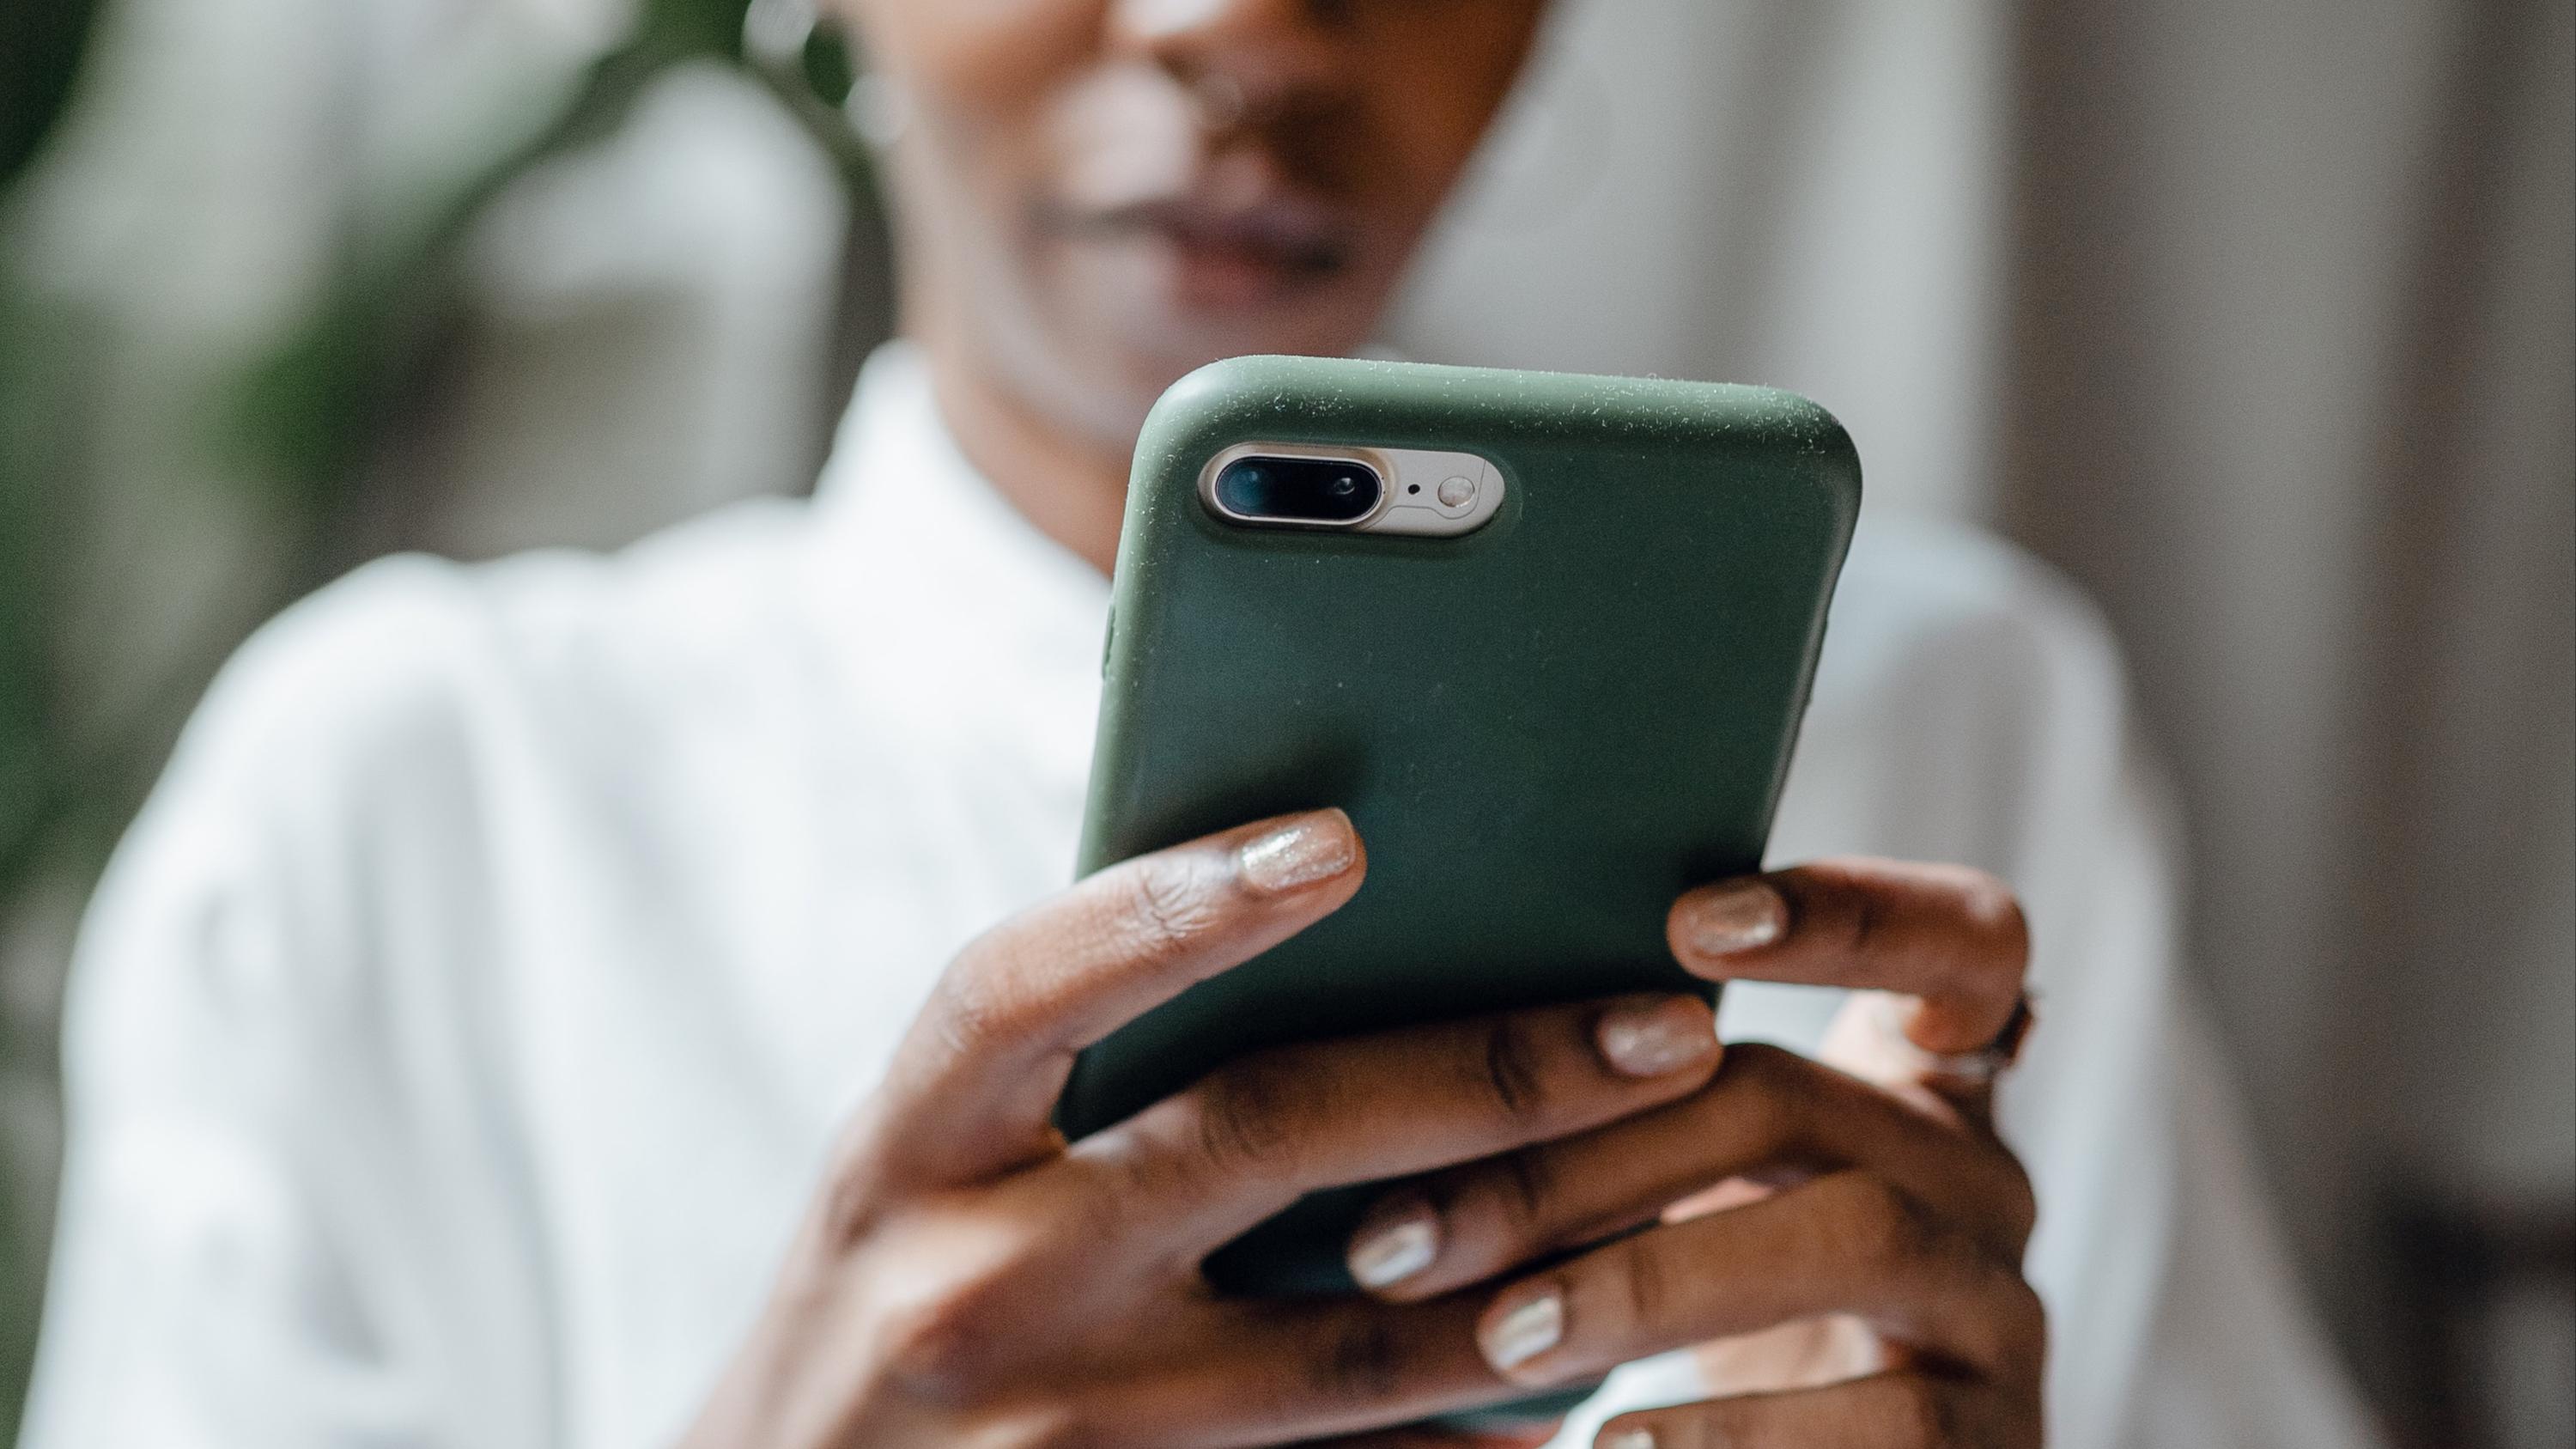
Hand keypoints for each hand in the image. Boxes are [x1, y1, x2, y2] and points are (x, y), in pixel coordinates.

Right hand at [681, 809, 1730, 1447]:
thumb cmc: (877, 1307)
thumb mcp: (916, 1173)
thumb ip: (1064, 1071)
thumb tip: (1316, 922)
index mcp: (904, 1150)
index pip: (1025, 989)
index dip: (1176, 904)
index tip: (1342, 839)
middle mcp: (969, 1284)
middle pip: (1261, 1142)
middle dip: (1490, 1072)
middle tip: (1666, 1024)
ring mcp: (1058, 1439)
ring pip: (1353, 1349)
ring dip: (1538, 1269)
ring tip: (1684, 1192)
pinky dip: (1471, 1448)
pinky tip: (1580, 1397)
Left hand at [1342, 858, 2043, 1447]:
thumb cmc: (1712, 1319)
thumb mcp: (1686, 1198)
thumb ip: (1619, 1103)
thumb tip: (1401, 1031)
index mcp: (1916, 1086)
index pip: (1961, 941)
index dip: (1852, 910)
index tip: (1687, 918)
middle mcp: (1982, 1177)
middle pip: (1799, 1096)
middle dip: (1587, 1152)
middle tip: (1407, 1233)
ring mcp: (2004, 1312)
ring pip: (1857, 1235)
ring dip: (1650, 1282)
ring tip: (1501, 1337)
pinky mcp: (2002, 1446)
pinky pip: (1893, 1424)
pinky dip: (1731, 1437)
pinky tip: (1605, 1444)